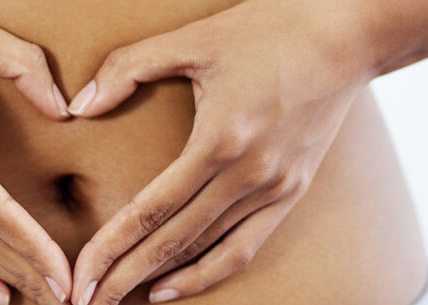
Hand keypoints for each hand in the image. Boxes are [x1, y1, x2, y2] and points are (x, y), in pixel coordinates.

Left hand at [65, 1, 380, 303]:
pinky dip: (209, 272)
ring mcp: (276, 188)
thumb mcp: (192, 39)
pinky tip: (173, 285)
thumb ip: (128, 67)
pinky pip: (246, 247)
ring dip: (161, 280)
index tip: (81, 275)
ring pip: (209, 252)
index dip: (110, 247)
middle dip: (124, 276)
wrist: (348, 34)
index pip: (151, 210)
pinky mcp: (293, 191)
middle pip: (173, 242)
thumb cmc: (268, 29)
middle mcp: (250, 175)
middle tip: (84, 301)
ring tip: (121, 299)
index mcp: (220, 140)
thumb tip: (79, 104)